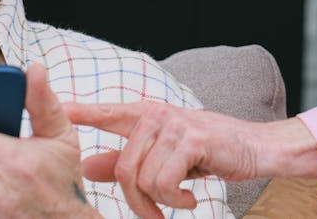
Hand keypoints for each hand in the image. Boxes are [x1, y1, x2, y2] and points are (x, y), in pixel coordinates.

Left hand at [66, 101, 316, 218]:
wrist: (255, 148)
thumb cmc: (208, 151)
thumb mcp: (163, 155)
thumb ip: (124, 160)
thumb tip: (85, 167)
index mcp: (146, 115)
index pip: (108, 111)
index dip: (83, 111)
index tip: (61, 108)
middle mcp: (157, 115)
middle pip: (124, 168)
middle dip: (136, 202)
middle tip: (153, 215)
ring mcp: (174, 125)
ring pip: (144, 179)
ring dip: (160, 203)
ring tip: (178, 201)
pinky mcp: (192, 140)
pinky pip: (165, 182)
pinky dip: (176, 199)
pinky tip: (190, 197)